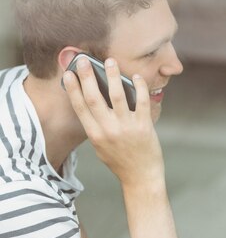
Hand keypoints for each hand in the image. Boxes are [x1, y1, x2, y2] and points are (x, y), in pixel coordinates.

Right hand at [63, 57, 164, 189]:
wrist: (141, 178)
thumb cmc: (120, 161)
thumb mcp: (101, 146)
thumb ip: (96, 126)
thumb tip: (93, 100)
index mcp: (95, 135)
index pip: (80, 107)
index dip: (73, 88)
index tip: (69, 73)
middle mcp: (109, 130)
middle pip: (94, 97)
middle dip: (87, 76)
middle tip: (83, 59)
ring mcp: (127, 127)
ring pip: (117, 95)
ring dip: (112, 75)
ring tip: (110, 61)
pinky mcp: (144, 126)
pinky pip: (141, 101)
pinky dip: (139, 86)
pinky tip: (136, 77)